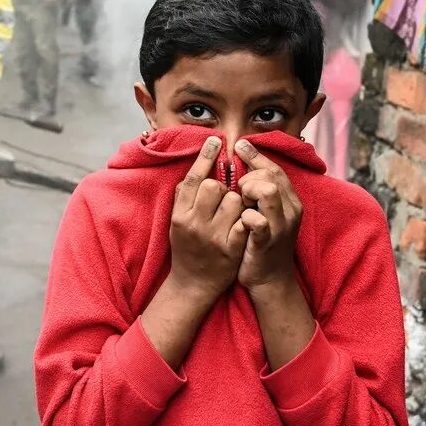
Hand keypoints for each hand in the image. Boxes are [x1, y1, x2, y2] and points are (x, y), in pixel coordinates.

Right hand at [167, 136, 248, 300]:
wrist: (192, 285)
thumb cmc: (186, 247)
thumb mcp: (176, 221)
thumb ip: (183, 196)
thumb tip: (196, 168)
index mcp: (179, 214)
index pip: (192, 178)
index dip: (205, 157)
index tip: (216, 140)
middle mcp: (194, 224)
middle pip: (214, 186)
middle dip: (223, 187)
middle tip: (223, 198)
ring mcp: (214, 236)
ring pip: (235, 200)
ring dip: (238, 202)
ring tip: (233, 213)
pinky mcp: (232, 248)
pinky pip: (245, 220)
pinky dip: (248, 217)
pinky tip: (244, 222)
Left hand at [235, 140, 302, 290]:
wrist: (269, 281)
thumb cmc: (261, 242)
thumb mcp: (266, 212)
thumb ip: (259, 189)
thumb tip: (243, 156)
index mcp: (290, 201)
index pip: (274, 168)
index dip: (255, 156)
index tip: (239, 146)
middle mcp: (290, 211)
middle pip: (270, 175)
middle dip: (249, 177)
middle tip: (239, 190)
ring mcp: (280, 227)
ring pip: (267, 191)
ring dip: (248, 191)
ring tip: (240, 202)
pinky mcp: (267, 242)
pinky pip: (256, 220)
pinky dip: (245, 216)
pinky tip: (239, 220)